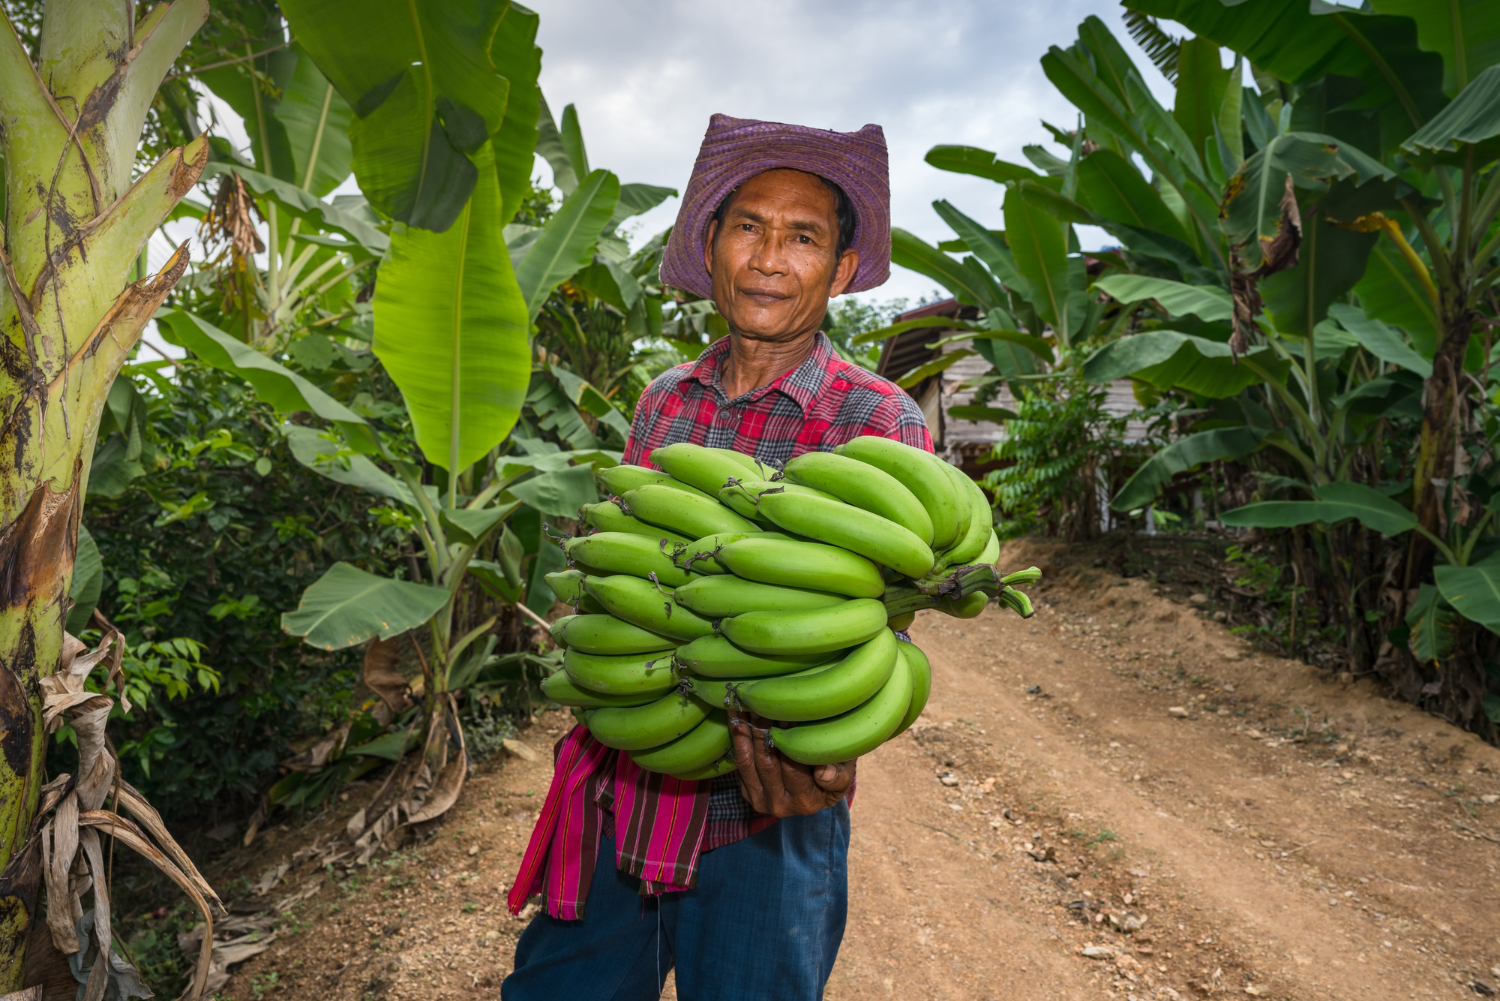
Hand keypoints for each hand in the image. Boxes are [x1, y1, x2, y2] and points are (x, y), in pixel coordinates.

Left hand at [729, 710, 854, 816]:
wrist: (819, 786)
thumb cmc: (836, 769)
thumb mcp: (845, 772)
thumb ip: (839, 775)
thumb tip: (823, 773)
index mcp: (807, 802)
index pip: (793, 767)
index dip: (788, 739)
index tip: (787, 712)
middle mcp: (781, 806)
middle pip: (767, 762)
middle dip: (763, 727)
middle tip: (762, 698)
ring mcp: (761, 801)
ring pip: (749, 760)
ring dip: (747, 728)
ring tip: (747, 700)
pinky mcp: (747, 793)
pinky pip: (740, 761)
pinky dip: (738, 734)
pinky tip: (737, 711)